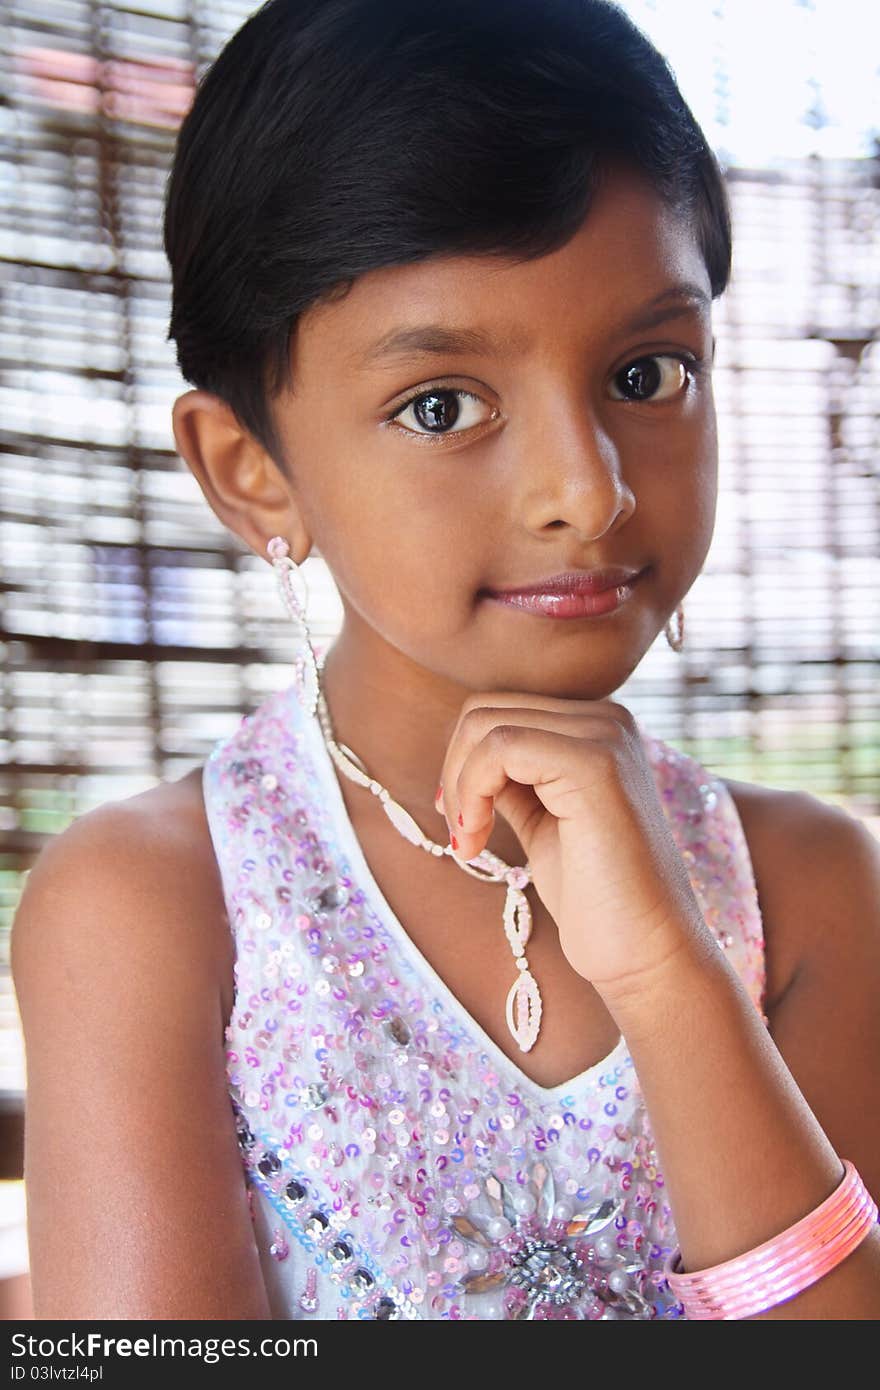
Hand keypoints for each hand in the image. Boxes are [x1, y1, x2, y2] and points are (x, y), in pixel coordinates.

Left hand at [436, 693, 713, 1004]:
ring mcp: (605, 736)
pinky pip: (501, 748)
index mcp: (598, 728)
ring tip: (470, 842)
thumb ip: (514, 780)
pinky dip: (471, 791)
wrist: (646, 953)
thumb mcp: (542, 820)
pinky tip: (476, 840)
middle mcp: (607, 719)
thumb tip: (463, 753)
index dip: (462, 763)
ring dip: (459, 787)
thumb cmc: (594, 897)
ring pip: (486, 725)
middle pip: (485, 709)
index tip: (460, 819)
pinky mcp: (595, 764)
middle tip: (461, 833)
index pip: (499, 709)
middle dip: (454, 771)